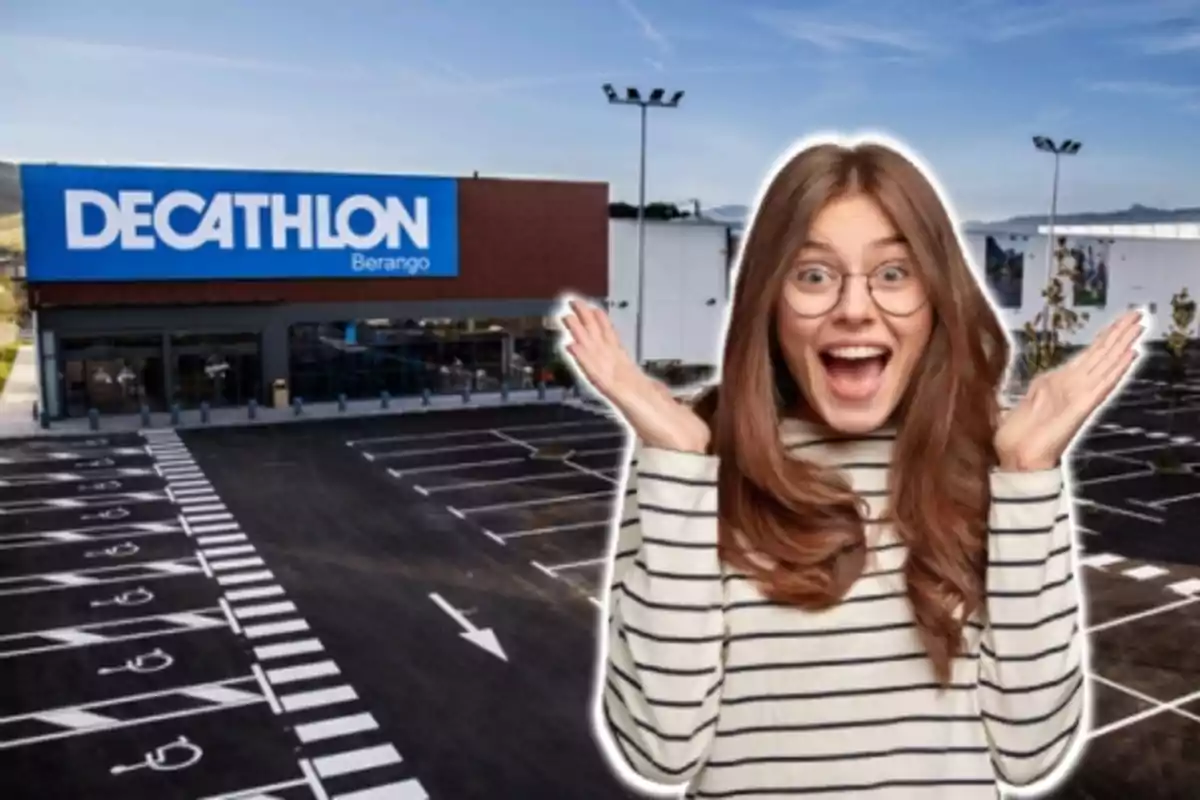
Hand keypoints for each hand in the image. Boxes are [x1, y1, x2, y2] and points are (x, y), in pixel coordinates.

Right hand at [559, 299, 710, 453]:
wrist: (679, 442)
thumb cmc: (671, 425)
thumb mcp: (664, 402)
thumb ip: (657, 394)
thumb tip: (659, 390)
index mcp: (631, 377)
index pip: (614, 346)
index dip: (603, 327)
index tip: (593, 308)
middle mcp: (622, 379)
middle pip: (600, 346)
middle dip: (586, 325)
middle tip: (572, 303)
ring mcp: (618, 387)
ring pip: (594, 356)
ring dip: (580, 337)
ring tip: (567, 318)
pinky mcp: (620, 396)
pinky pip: (598, 374)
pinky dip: (584, 360)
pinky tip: (573, 347)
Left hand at [995, 310, 1144, 471]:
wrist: (1017, 459)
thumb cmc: (1016, 437)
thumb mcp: (1018, 404)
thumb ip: (1032, 390)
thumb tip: (1034, 380)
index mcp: (1057, 383)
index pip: (1086, 356)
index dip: (1102, 338)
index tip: (1117, 322)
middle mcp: (1071, 387)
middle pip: (1100, 355)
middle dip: (1117, 333)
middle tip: (1136, 314)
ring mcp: (1077, 396)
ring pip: (1105, 364)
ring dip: (1122, 344)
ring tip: (1138, 326)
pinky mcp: (1080, 407)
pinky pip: (1102, 385)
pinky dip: (1116, 370)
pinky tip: (1130, 355)